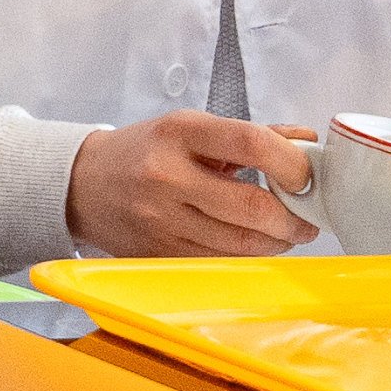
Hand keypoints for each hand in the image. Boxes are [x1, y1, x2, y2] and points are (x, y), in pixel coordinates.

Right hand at [65, 113, 314, 256]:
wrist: (82, 186)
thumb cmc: (143, 152)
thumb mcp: (190, 128)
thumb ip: (250, 134)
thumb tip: (307, 141)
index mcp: (178, 133)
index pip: (250, 142)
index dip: (291, 163)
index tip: (306, 176)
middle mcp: (167, 177)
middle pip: (251, 206)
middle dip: (293, 218)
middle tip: (307, 217)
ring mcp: (161, 221)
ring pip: (241, 244)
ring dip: (276, 241)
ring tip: (285, 231)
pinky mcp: (158, 254)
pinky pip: (220, 262)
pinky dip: (247, 256)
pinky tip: (253, 243)